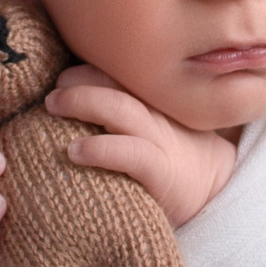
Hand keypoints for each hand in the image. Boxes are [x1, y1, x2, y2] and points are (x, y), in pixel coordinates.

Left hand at [46, 65, 237, 225]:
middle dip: (79, 80)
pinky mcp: (161, 172)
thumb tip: (66, 105)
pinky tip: (75, 151)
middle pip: (117, 82)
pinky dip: (99, 149)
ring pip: (120, 109)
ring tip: (53, 106)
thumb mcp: (147, 130)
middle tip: (52, 94)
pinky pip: (130, 153)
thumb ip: (118, 114)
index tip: (61, 79)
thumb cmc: (164, 166)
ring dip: (81, 102)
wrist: (213, 196)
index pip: (120, 72)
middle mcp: (157, 114)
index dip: (87, 70)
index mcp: (153, 101)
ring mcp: (161, 141)